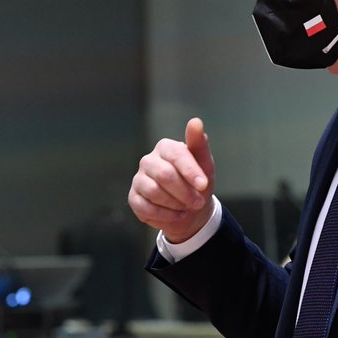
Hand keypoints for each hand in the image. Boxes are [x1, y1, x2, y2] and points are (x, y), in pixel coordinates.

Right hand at [128, 117, 215, 242]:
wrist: (189, 209)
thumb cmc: (197, 183)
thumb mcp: (204, 165)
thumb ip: (199, 144)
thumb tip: (195, 121)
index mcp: (165, 147)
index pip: (175, 155)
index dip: (190, 171)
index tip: (204, 185)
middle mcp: (148, 160)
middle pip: (164, 175)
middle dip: (185, 192)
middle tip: (198, 203)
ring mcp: (138, 179)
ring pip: (154, 192)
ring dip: (176, 205)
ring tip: (187, 208)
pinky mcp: (133, 198)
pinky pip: (146, 207)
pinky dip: (165, 215)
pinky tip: (177, 215)